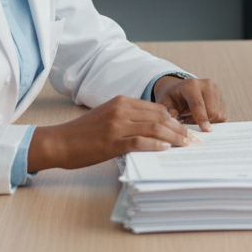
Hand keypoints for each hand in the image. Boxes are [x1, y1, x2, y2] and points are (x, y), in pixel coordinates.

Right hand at [27, 96, 193, 171]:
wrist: (58, 142)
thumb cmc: (82, 133)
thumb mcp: (107, 117)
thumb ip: (128, 119)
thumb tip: (153, 131)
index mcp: (121, 101)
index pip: (157, 108)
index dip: (175, 120)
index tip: (186, 130)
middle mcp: (121, 109)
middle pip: (160, 117)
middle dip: (179, 129)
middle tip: (193, 140)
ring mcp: (117, 125)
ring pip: (154, 128)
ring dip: (173, 138)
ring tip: (185, 146)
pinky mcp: (112, 141)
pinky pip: (139, 141)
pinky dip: (155, 145)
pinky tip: (165, 149)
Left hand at [153, 75, 226, 130]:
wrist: (179, 88)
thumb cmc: (172, 97)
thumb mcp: (165, 103)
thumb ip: (169, 111)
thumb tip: (175, 118)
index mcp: (191, 85)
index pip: (198, 104)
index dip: (202, 118)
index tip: (206, 130)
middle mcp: (206, 85)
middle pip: (212, 110)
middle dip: (203, 122)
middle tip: (189, 121)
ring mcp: (216, 89)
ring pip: (218, 114)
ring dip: (208, 121)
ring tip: (194, 118)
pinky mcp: (221, 96)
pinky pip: (222, 115)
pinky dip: (213, 120)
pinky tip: (203, 116)